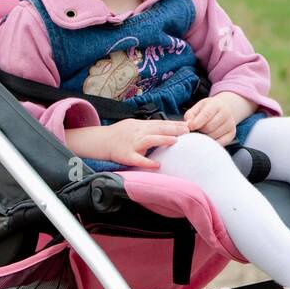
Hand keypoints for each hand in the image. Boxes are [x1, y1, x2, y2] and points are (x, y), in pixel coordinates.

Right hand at [66, 118, 188, 168]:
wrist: (101, 141)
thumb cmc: (120, 135)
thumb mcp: (135, 126)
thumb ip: (150, 128)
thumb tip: (168, 129)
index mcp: (141, 126)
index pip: (161, 123)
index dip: (175, 124)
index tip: (188, 124)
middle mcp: (138, 133)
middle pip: (158, 128)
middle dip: (173, 129)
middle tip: (187, 130)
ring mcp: (132, 144)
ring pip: (149, 140)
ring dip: (162, 140)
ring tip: (175, 141)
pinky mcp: (126, 155)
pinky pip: (137, 159)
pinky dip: (147, 162)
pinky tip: (157, 165)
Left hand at [182, 92, 255, 145]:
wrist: (223, 110)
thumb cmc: (207, 109)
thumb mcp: (198, 107)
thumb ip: (190, 115)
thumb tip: (188, 125)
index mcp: (216, 104)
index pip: (206, 115)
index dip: (196, 123)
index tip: (190, 127)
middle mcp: (226, 113)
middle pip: (209, 127)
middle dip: (200, 130)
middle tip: (197, 129)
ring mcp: (231, 124)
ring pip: (213, 136)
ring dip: (205, 136)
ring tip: (204, 132)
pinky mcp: (232, 134)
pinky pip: (220, 143)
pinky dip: (212, 142)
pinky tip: (209, 137)